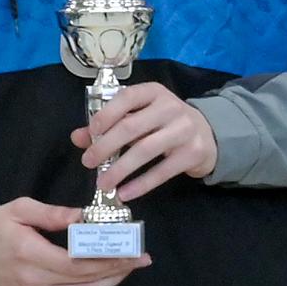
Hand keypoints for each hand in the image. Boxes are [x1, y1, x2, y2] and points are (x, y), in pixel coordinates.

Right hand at [0, 197, 148, 285]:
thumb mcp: (19, 209)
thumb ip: (54, 214)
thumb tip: (86, 217)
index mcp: (28, 254)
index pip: (79, 263)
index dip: (110, 259)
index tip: (133, 251)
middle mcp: (31, 283)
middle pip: (85, 282)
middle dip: (117, 271)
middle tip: (139, 259)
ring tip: (124, 271)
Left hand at [72, 82, 217, 202]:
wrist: (208, 134)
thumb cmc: (165, 123)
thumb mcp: (140, 115)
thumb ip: (109, 123)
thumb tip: (77, 137)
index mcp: (153, 92)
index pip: (126, 98)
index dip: (106, 115)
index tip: (90, 133)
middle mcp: (170, 107)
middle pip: (132, 127)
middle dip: (105, 146)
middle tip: (88, 162)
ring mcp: (184, 130)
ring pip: (145, 150)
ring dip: (120, 169)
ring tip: (103, 183)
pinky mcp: (192, 153)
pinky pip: (162, 171)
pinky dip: (141, 184)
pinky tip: (124, 193)